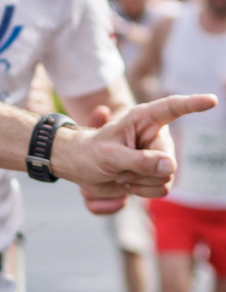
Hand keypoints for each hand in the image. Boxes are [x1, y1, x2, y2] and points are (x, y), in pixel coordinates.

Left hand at [53, 94, 217, 198]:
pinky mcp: (155, 173)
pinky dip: (142, 190)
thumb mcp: (108, 156)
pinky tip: (127, 181)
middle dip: (144, 170)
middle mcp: (154, 135)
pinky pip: (161, 190)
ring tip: (121, 172)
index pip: (172, 108)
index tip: (212, 100)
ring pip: (166, 178)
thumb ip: (138, 161)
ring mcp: (157, 155)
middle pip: (168, 161)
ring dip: (141, 181)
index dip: (193, 104)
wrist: (80, 168)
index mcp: (142, 119)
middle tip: (119, 166)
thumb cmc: (90, 153)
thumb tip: (170, 166)